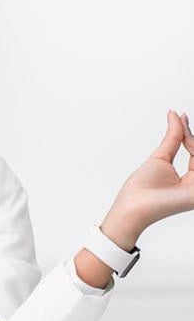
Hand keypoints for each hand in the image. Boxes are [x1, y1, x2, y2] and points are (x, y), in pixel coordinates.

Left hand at [103, 109, 193, 242]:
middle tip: (184, 121)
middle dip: (192, 139)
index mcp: (191, 178)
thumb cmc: (142, 189)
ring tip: (187, 137)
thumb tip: (176, 114)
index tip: (183, 116)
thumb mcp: (160, 157)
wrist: (133, 206)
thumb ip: (173, 137)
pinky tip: (191, 143)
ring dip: (193, 144)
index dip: (190, 135)